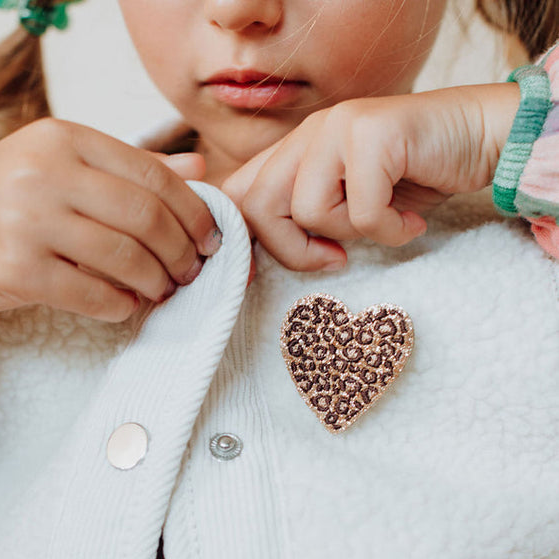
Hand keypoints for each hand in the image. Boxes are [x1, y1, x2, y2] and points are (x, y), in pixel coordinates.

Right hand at [0, 117, 216, 323]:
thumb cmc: (3, 205)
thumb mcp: (60, 169)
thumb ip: (129, 169)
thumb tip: (197, 170)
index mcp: (62, 138)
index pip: (151, 174)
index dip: (193, 212)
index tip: (211, 238)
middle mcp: (44, 172)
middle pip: (145, 217)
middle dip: (182, 251)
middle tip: (190, 271)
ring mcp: (28, 221)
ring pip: (125, 257)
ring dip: (156, 282)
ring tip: (162, 290)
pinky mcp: (18, 270)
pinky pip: (93, 295)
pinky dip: (121, 305)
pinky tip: (126, 305)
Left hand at [220, 83, 520, 271]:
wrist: (480, 138)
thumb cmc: (415, 178)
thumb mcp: (349, 204)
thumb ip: (306, 218)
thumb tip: (259, 260)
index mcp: (296, 148)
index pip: (237, 192)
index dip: (240, 238)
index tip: (262, 274)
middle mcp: (309, 131)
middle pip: (258, 206)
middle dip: (293, 251)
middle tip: (335, 260)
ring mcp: (339, 127)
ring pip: (308, 210)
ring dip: (350, 233)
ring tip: (384, 224)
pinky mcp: (372, 133)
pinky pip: (362, 211)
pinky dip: (390, 230)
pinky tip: (411, 220)